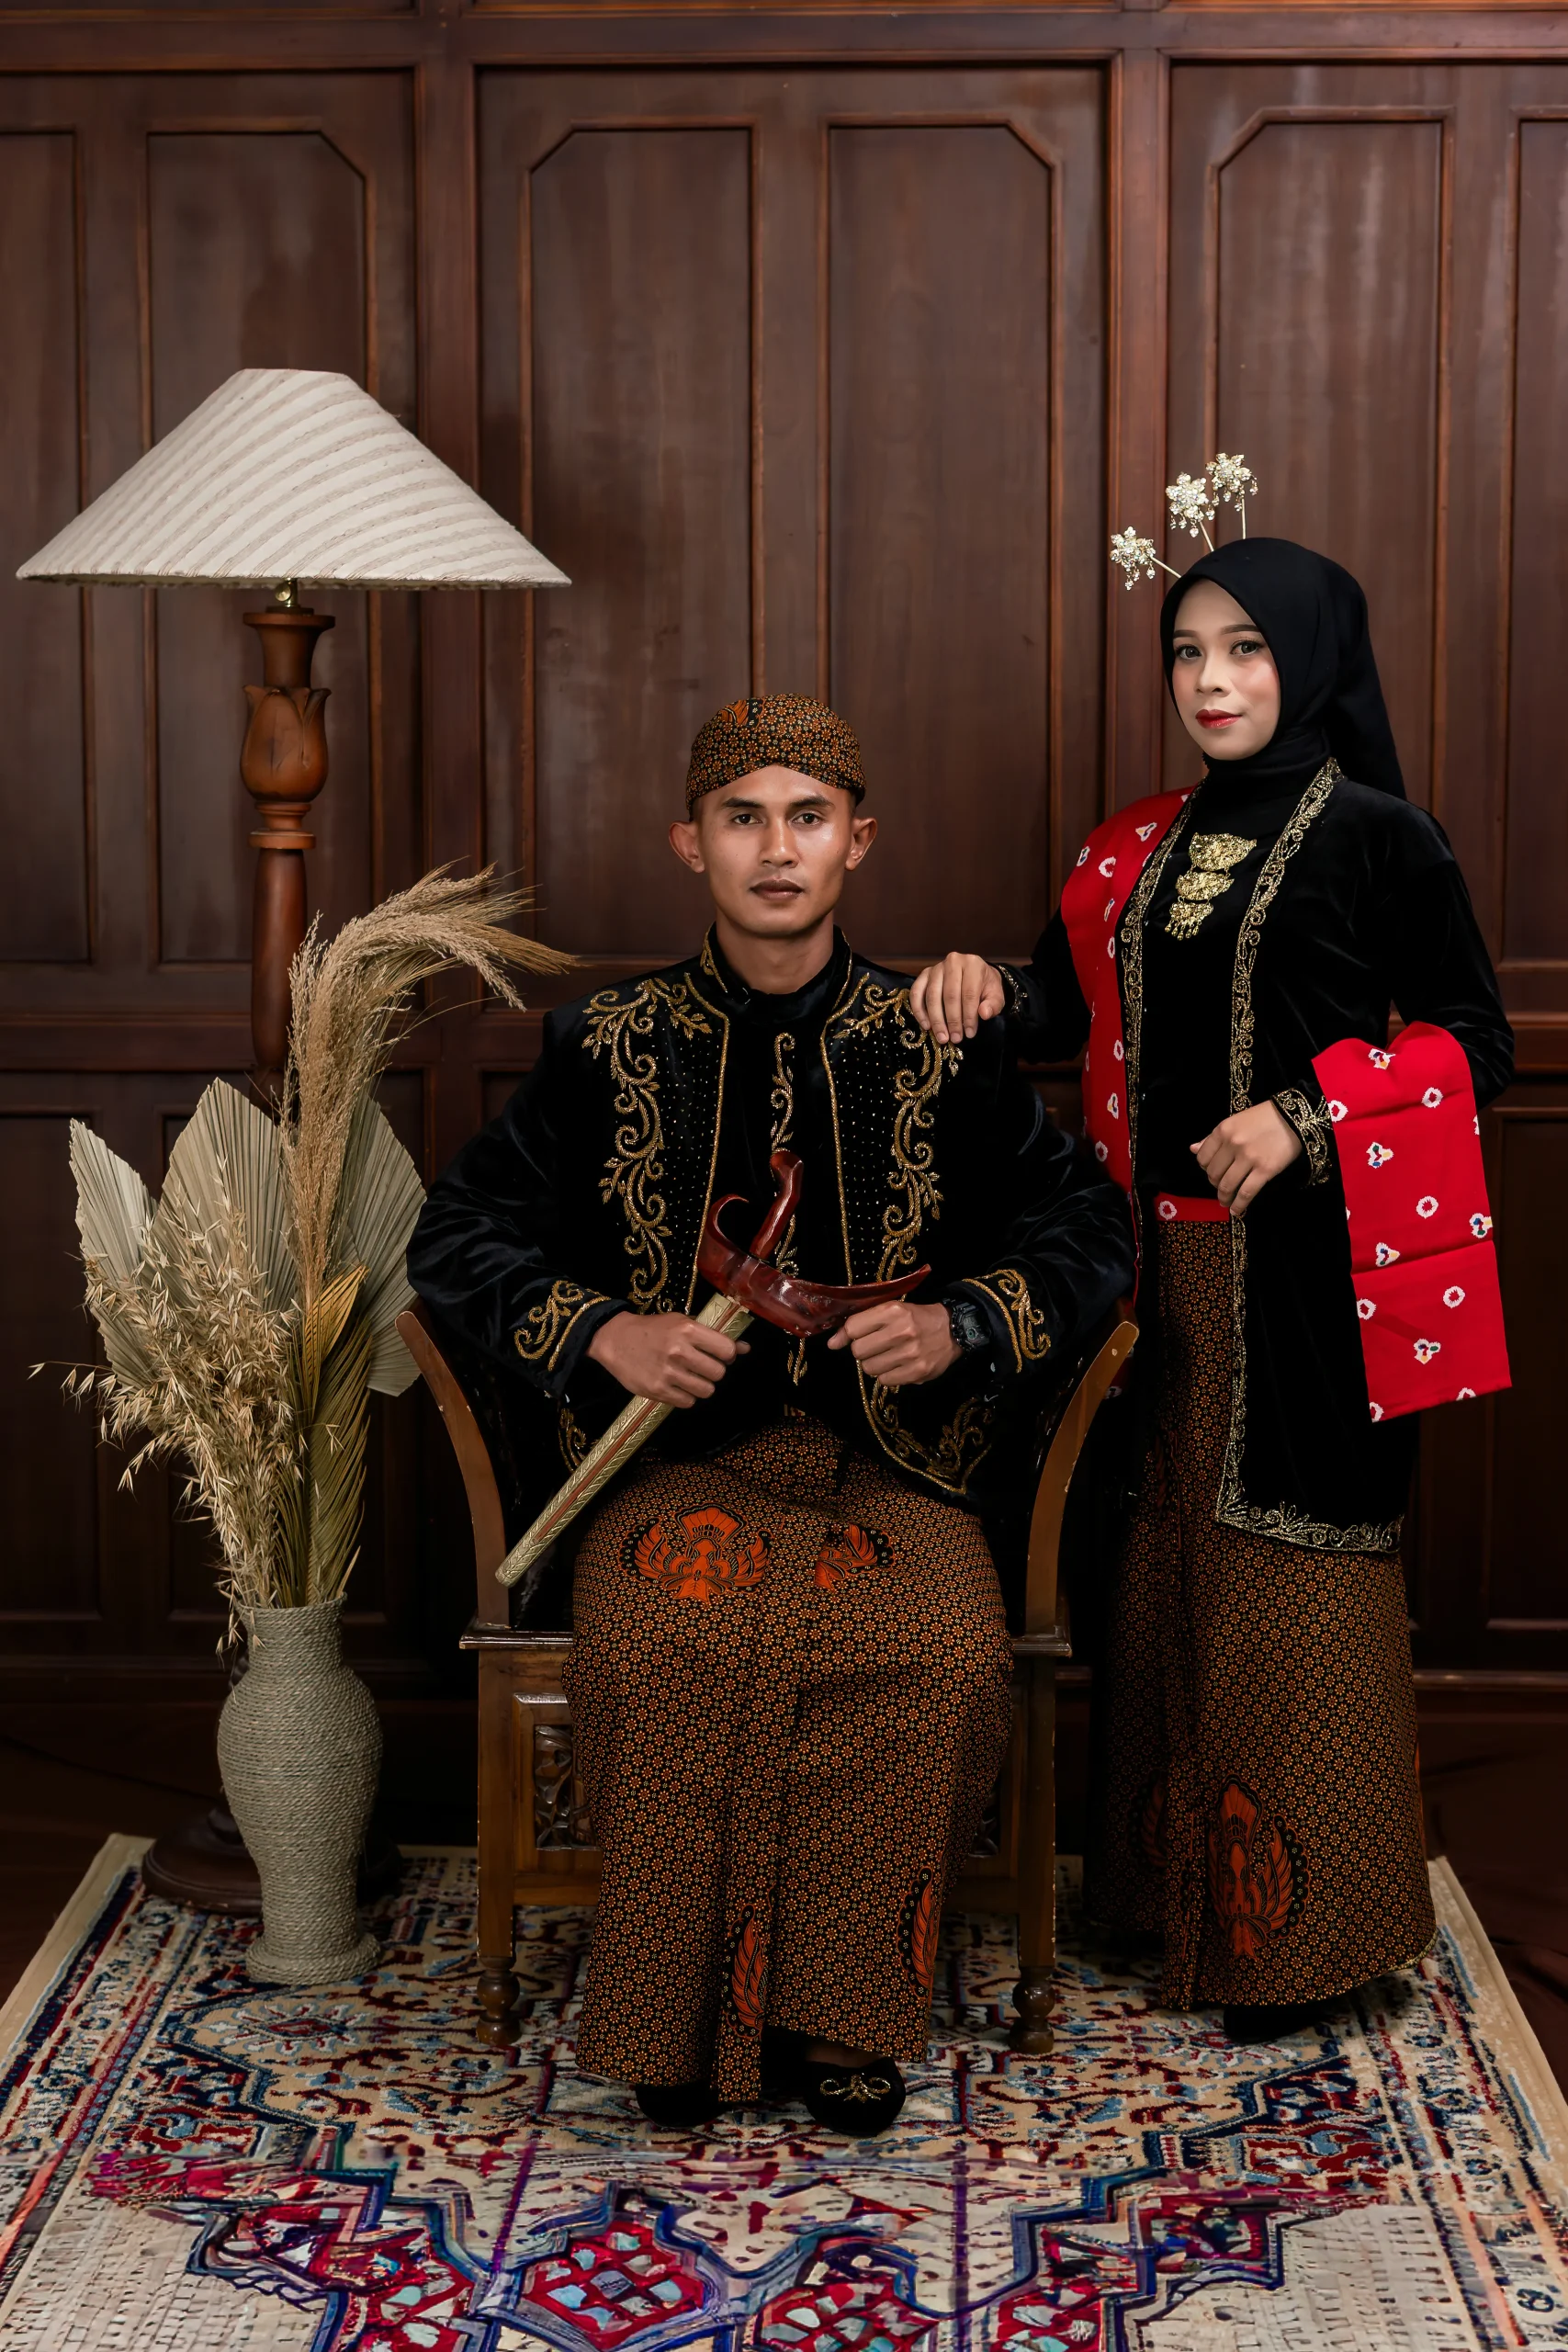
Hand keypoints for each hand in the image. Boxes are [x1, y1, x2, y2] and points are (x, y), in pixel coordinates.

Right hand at [587, 1309, 748, 1406]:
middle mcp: (679, 1351)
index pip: (727, 1350)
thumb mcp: (682, 1323)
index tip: (718, 1354)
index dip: (726, 1354)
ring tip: (689, 1377)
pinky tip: (676, 1385)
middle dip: (713, 1371)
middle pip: (718, 1373)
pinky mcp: (657, 1390)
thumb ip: (713, 1337)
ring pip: (706, 1390)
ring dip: (701, 1386)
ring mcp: (668, 1373)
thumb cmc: (653, 1329)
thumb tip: (745, 1348)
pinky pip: (688, 1402)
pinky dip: (686, 1396)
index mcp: (687, 1330)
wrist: (615, 1339)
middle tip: (701, 1366)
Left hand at [826, 1300, 958, 1385]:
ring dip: (874, 1364)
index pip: (853, 1327)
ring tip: (889, 1356)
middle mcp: (901, 1331)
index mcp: (893, 1311)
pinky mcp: (918, 1372)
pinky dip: (888, 1375)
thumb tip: (832, 1344)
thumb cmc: (916, 1318)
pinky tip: (899, 1365)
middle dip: (863, 1351)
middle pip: (858, 1351)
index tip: (856, 1336)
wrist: (953, 1330)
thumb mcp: (890, 1311)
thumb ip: (860, 1323)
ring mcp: (910, 1354)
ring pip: (869, 1368)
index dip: (850, 1334)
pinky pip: (885, 1381)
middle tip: (877, 1346)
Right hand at [908, 953, 1005, 1043]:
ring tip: (942, 1037)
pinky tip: (926, 1026)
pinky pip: (916, 992)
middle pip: (950, 995)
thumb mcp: (995, 995)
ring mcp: (936, 967)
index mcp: (972, 964)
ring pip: (932, 995)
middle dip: (952, 1020)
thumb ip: (993, 1005)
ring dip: (936, 1019)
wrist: (976, 975)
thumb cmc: (985, 987)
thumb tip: (984, 1014)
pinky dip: (919, 1011)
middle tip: (955, 1038)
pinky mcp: (924, 974)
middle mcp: (952, 961)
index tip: (969, 1034)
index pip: (969, 993)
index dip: (969, 1016)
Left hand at [1190, 1102, 1301, 1215]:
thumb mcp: (1235, 1121)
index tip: (1212, 1173)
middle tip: (1221, 1188)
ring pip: (1227, 1186)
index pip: (1202, 1157)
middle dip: (1215, 1184)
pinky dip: (1239, 1205)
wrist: (1293, 1117)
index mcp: (1223, 1130)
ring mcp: (1248, 1158)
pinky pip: (1246, 1192)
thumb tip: (1193, 1149)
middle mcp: (1232, 1144)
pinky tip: (1237, 1211)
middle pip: (1213, 1174)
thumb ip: (1213, 1138)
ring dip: (1224, 1198)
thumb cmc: (1264, 1118)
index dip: (1205, 1169)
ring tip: (1226, 1203)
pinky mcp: (1265, 1170)